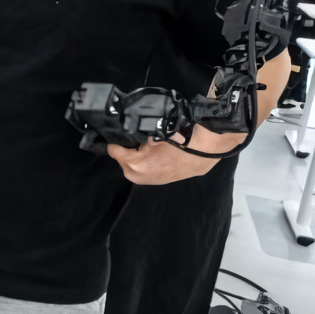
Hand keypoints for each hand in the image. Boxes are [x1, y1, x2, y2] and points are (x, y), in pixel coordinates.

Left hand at [107, 128, 242, 184]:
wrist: (201, 153)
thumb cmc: (179, 140)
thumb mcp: (152, 132)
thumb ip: (134, 134)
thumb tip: (125, 132)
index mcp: (134, 164)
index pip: (113, 150)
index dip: (116, 140)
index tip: (118, 134)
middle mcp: (136, 175)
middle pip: (121, 158)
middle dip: (126, 149)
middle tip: (138, 140)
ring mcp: (146, 181)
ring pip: (131, 165)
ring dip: (135, 156)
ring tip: (148, 146)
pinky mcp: (154, 182)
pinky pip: (142, 170)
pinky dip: (144, 162)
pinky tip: (154, 155)